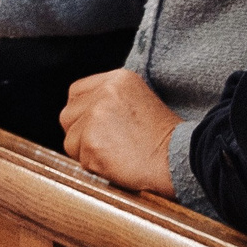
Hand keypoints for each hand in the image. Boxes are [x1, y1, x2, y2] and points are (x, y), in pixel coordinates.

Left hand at [59, 69, 180, 194]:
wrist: (179, 159)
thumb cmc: (164, 138)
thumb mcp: (139, 101)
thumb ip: (109, 100)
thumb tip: (82, 113)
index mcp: (117, 79)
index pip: (77, 92)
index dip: (81, 113)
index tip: (94, 127)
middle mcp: (104, 93)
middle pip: (67, 116)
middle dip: (80, 134)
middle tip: (106, 145)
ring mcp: (96, 117)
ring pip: (70, 140)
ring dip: (87, 152)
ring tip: (116, 155)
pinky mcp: (92, 143)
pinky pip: (80, 160)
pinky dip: (95, 167)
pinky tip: (118, 164)